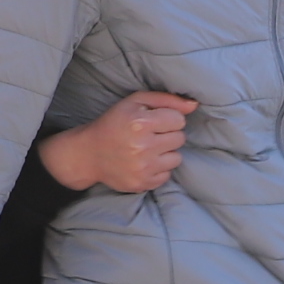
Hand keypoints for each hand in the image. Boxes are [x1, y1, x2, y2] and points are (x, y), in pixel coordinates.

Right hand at [39, 91, 192, 192]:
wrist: (89, 154)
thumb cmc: (114, 123)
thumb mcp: (135, 102)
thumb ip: (167, 99)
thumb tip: (194, 105)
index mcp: (140, 122)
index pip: (179, 120)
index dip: (169, 119)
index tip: (155, 121)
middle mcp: (142, 146)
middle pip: (180, 138)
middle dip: (168, 135)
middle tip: (150, 135)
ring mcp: (143, 167)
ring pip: (177, 158)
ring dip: (166, 152)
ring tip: (148, 149)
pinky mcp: (143, 183)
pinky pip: (167, 175)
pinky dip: (159, 168)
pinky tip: (144, 161)